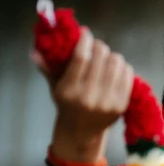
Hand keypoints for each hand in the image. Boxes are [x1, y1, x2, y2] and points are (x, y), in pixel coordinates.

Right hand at [31, 27, 133, 160]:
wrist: (82, 132)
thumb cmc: (68, 105)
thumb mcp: (55, 87)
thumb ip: (47, 68)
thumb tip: (34, 52)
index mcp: (69, 91)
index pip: (81, 57)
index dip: (85, 40)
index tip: (86, 33)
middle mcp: (89, 97)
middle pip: (101, 57)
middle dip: (99, 46)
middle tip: (96, 47)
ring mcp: (107, 102)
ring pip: (116, 63)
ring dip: (112, 55)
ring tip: (106, 59)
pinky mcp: (122, 105)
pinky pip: (127, 75)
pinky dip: (123, 67)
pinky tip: (115, 69)